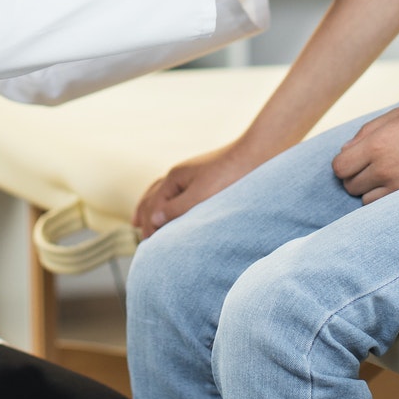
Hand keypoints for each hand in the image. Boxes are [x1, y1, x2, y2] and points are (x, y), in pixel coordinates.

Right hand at [133, 140, 266, 236]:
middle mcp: (178, 173)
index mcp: (174, 177)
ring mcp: (190, 173)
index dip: (150, 225)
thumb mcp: (201, 196)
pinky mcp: (204, 176)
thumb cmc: (230, 175)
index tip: (147, 245)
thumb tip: (153, 219)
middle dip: (145, 215)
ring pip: (162, 191)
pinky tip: (174, 207)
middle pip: (152, 195)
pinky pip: (176, 190)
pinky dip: (167, 201)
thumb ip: (177, 209)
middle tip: (141, 236)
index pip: (153, 205)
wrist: (257, 153)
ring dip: (151, 206)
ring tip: (142, 220)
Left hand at [331, 102, 398, 203]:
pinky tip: (395, 184)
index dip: (343, 163)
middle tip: (369, 165)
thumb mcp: (393, 116)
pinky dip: (384, 197)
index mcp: (377, 144)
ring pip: (365, 199)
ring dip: (369, 189)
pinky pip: (385, 206)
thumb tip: (344, 151)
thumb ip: (364, 133)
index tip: (353, 159)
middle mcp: (385, 168)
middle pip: (350, 185)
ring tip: (385, 175)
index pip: (340, 167)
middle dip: (354, 175)